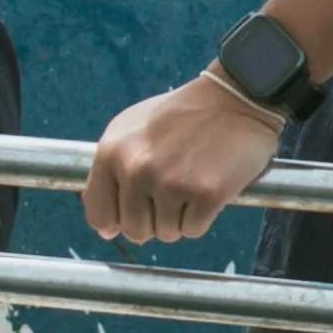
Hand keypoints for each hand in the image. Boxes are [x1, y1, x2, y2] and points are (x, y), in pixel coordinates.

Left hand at [89, 69, 288, 243]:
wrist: (233, 99)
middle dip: (154, 220)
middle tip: (172, 191)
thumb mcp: (129, 132)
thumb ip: (111, 174)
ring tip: (191, 183)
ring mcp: (170, 183)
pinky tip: (207, 187)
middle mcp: (136, 170)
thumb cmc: (180, 118)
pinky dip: (202, 217)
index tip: (134, 212)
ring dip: (180, 218)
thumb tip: (104, 229)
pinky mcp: (206, 194)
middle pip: (135, 231)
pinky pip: (193, 230)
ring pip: (166, 233)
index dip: (116, 222)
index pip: (99, 215)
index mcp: (111, 154)